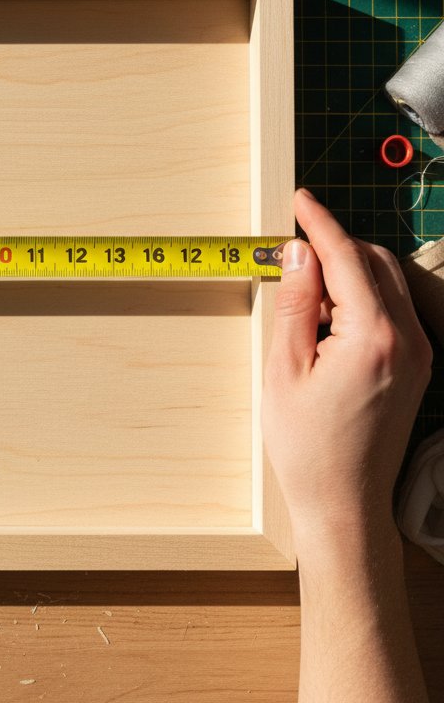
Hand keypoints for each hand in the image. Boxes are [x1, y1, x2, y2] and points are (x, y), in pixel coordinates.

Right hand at [262, 188, 431, 552]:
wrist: (344, 502)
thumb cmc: (307, 444)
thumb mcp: (283, 368)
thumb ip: (294, 303)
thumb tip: (299, 253)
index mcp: (374, 337)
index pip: (347, 258)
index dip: (320, 224)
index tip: (300, 199)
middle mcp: (408, 340)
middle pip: (374, 263)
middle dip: (333, 247)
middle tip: (288, 251)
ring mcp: (418, 354)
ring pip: (385, 284)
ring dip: (346, 273)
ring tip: (301, 298)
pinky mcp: (416, 367)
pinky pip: (391, 311)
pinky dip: (360, 299)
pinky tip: (326, 322)